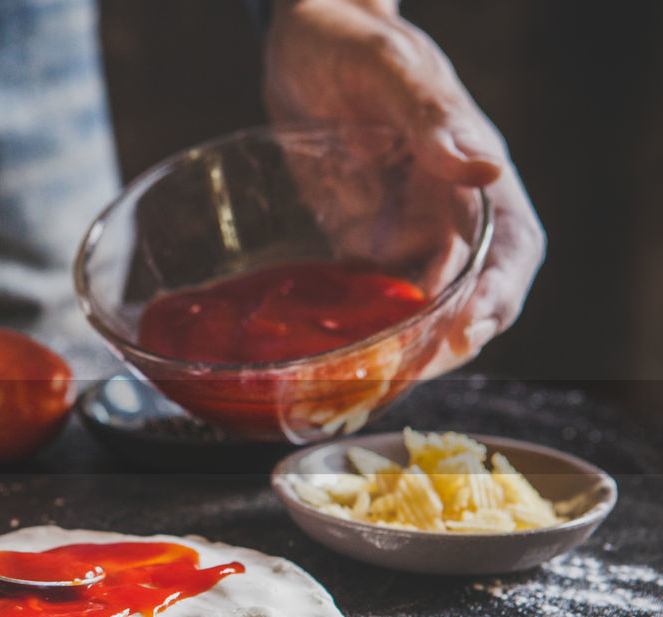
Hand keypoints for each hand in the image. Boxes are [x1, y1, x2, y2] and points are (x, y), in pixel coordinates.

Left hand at [264, 0, 545, 372]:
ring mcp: (402, 232)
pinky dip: (362, 331)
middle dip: (448, 342)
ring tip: (369, 382)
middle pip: (469, 297)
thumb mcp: (390, 70)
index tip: (468, 330)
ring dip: (404, 348)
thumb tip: (483, 171)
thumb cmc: (351, 44)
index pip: (510, 252)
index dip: (496, 297)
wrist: (297, 43)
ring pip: (421, 309)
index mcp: (473, 176)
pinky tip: (333, 358)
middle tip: (406, 373)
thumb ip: (432, 118)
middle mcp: (446, 213)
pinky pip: (369, 299)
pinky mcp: (357, 242)